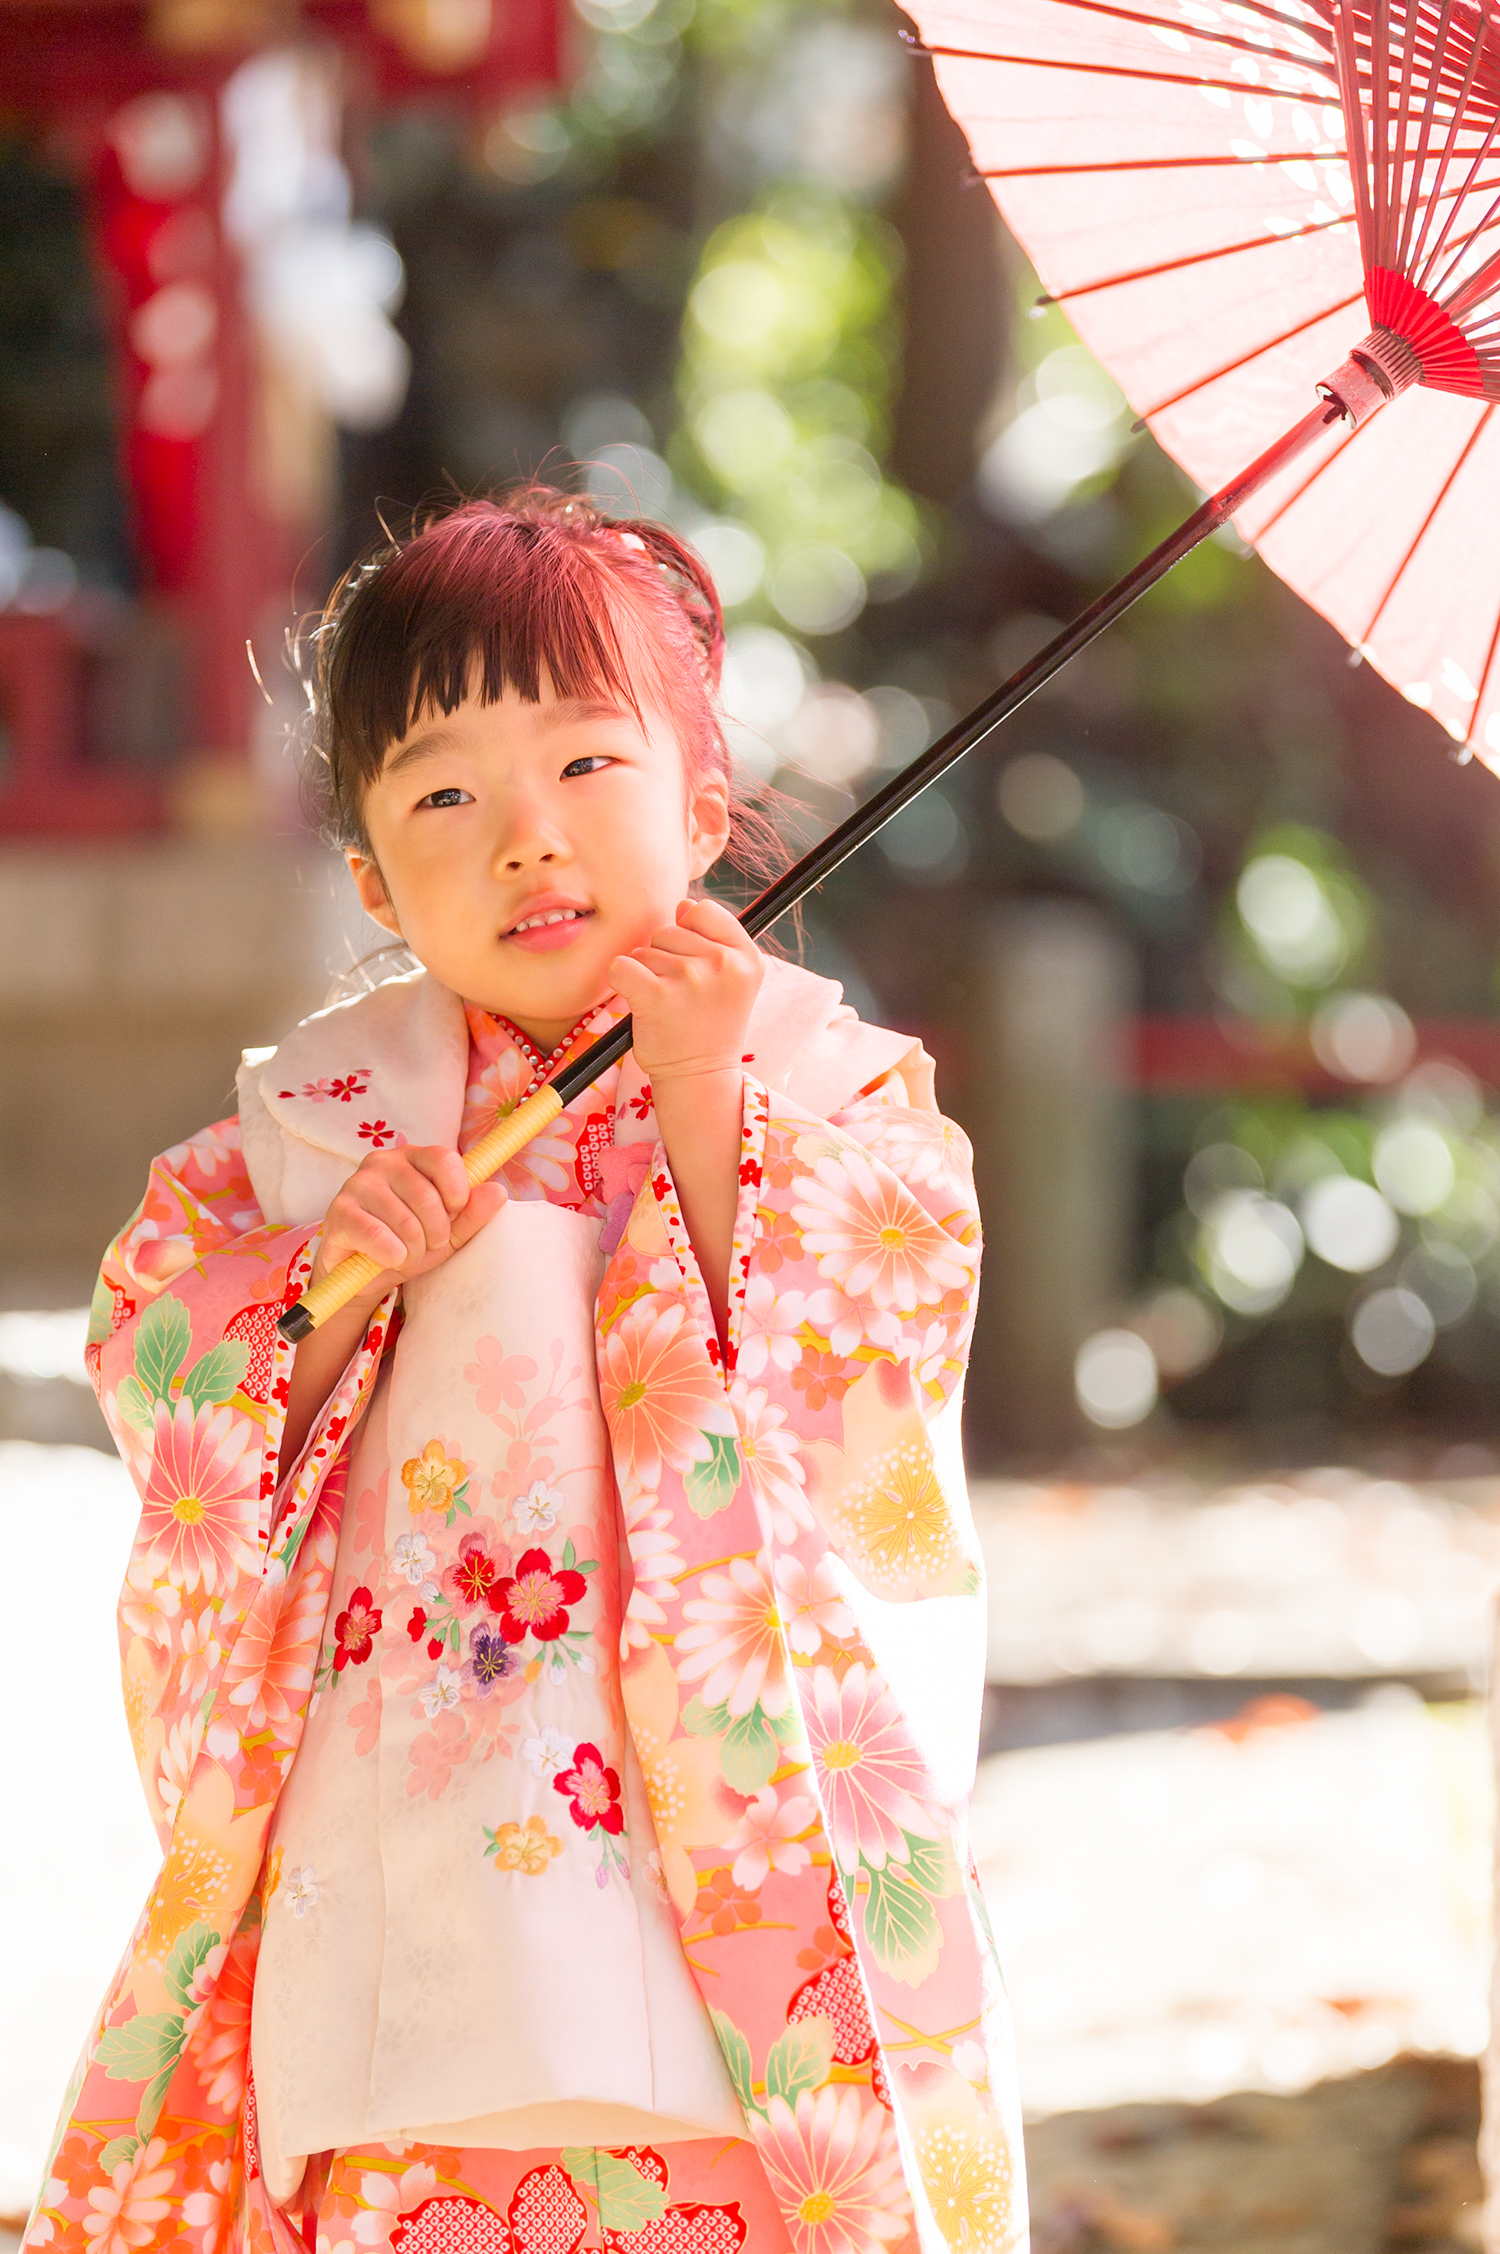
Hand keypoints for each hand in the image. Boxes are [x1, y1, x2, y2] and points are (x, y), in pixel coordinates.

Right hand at [310, 1144, 505, 1301]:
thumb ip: (473, 1213)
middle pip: (428, 1197)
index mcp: (413, 1157)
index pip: (445, 1159)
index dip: (457, 1193)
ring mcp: (358, 1183)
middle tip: (425, 1244)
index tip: (454, 1213)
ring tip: (404, 1253)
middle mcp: (383, 1162)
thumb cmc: (407, 1244)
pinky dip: (391, 1256)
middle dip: (436, 1234)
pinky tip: (387, 1258)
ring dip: (413, 1250)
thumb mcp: (448, 1232)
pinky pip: (378, 1236)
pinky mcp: (340, 1211)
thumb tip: (498, 1192)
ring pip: (405, 1222)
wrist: (362, 1273)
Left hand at [609, 897, 762, 1083]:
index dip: (689, 932)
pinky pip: (621, 966)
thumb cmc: (710, 1026)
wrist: (699, 1076)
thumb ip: (714, 939)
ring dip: (646, 974)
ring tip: (667, 1005)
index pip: (703, 910)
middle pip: (669, 930)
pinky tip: (640, 1002)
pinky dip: (621, 982)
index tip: (694, 963)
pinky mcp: (656, 995)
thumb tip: (684, 904)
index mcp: (746, 956)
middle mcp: (723, 963)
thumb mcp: (732, 980)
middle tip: (680, 995)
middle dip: (665, 957)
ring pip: (645, 950)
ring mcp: (690, 977)